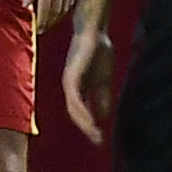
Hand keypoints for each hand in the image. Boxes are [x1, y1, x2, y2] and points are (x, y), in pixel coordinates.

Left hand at [23, 0, 77, 30]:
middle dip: (49, 22)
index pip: (46, 8)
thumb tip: (26, 5)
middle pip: (57, 11)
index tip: (39, 29)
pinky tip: (58, 10)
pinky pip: (71, 0)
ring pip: (65, 7)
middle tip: (43, 28)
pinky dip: (64, 9)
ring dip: (57, 17)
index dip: (42, 21)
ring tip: (49, 21)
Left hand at [61, 18, 113, 144]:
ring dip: (84, 123)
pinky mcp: (71, 76)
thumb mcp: (103, 80)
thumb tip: (102, 118)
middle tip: (98, 140)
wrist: (94, 31)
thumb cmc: (98, 51)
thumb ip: (101, 97)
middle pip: (76, 113)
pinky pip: (74, 98)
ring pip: (73, 108)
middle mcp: (70, 87)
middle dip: (87, 128)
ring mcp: (69, 81)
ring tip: (95, 134)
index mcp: (77, 88)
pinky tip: (90, 119)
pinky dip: (81, 110)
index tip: (100, 139)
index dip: (90, 126)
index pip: (81, 112)